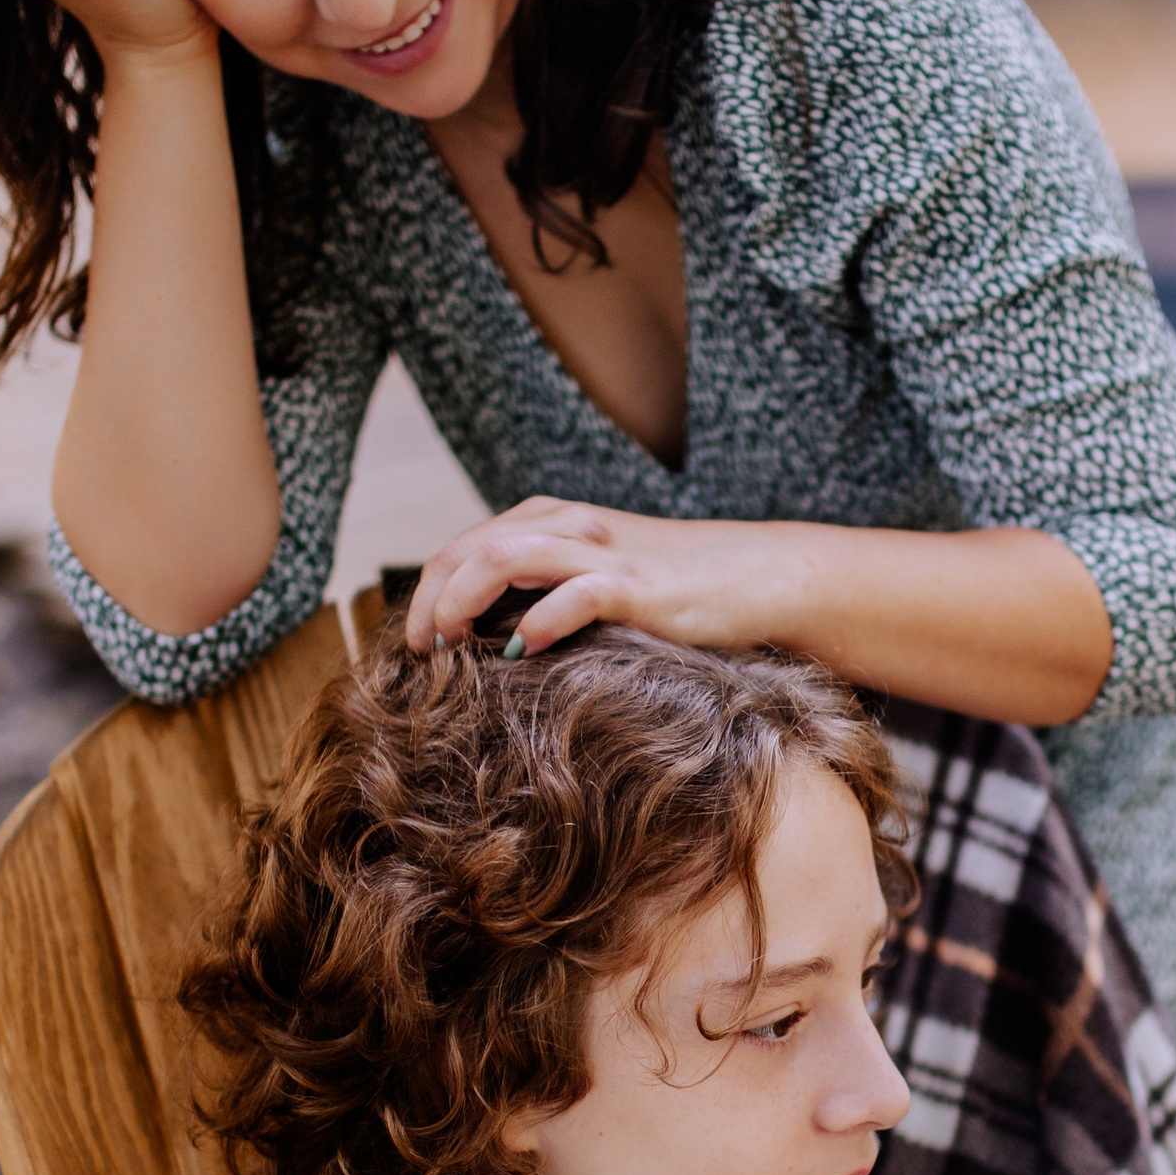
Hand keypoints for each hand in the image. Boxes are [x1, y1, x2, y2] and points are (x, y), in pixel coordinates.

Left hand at [403, 498, 792, 660]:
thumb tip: (487, 634)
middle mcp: (568, 526)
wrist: (757, 576)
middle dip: (432, 600)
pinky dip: (535, 622)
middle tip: (422, 652)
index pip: (462, 546)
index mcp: (551, 522)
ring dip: (462, 602)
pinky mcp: (634, 586)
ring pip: (503, 556)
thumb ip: (545, 588)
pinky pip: (571, 595)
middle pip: (468, 548)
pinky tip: (519, 652)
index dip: (427, 592)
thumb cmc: (674, 588)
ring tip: (451, 648)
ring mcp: (600, 553)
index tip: (418, 643)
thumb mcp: (597, 577)